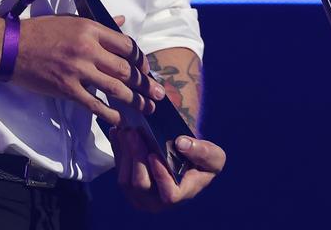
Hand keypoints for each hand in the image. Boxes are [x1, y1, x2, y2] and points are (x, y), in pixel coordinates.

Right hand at [11, 15, 164, 126]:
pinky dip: (110, 114)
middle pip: (126, 69)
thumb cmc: (40, 31)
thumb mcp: (71, 19)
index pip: (126, 45)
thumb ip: (99, 23)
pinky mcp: (66, 88)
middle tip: (158, 93)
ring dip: (135, 100)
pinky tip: (120, 119)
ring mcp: (77, 70)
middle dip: (145, 84)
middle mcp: (87, 48)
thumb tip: (122, 20)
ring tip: (147, 107)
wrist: (11, 47)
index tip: (147, 69)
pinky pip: (94, 104)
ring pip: (115, 88)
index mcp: (90, 29)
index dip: (141, 59)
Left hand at [111, 127, 225, 211]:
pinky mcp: (127, 181)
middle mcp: (156, 200)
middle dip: (136, 158)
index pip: (168, 195)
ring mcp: (139, 194)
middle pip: (140, 185)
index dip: (160, 176)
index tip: (154, 155)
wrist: (184, 159)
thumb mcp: (213, 156)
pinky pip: (118, 168)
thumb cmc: (201, 160)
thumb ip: (203, 152)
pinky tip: (117, 132)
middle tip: (134, 133)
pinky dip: (117, 150)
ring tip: (126, 130)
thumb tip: (182, 144)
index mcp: (179, 195)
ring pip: (125, 179)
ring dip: (124, 153)